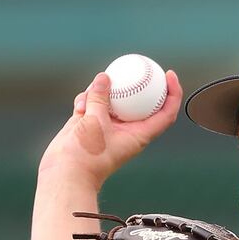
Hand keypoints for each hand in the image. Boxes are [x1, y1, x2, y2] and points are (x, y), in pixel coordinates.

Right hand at [39, 70, 182, 188]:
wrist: (65, 174)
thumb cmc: (87, 155)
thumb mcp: (94, 123)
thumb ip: (100, 99)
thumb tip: (104, 77)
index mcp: (140, 134)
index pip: (165, 113)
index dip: (173, 93)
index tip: (169, 74)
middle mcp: (127, 130)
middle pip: (141, 103)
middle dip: (141, 84)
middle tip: (139, 64)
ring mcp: (108, 127)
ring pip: (114, 100)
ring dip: (106, 90)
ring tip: (100, 83)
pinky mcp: (89, 125)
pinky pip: (92, 105)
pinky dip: (87, 100)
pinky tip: (81, 101)